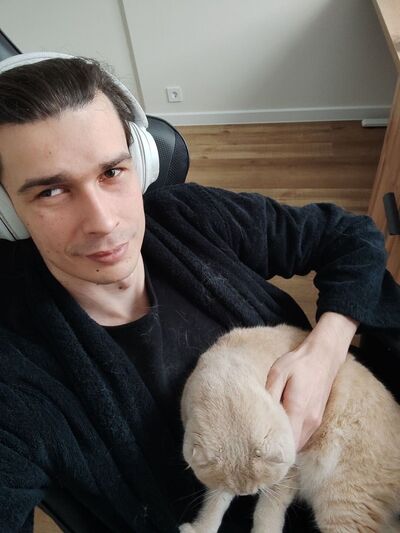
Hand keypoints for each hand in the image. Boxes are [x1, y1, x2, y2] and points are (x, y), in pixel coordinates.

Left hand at [265, 312, 357, 450]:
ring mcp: (316, 422)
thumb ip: (270, 395)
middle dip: (276, 452)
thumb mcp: (278, 372)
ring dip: (285, 446)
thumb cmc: (299, 363)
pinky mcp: (317, 419)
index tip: (257, 453)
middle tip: (256, 449)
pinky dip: (292, 439)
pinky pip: (303, 437)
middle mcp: (310, 421)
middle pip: (292, 448)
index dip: (272, 453)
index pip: (286, 444)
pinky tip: (279, 431)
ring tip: (265, 440)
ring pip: (298, 444)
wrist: (324, 357)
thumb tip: (259, 416)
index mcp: (298, 410)